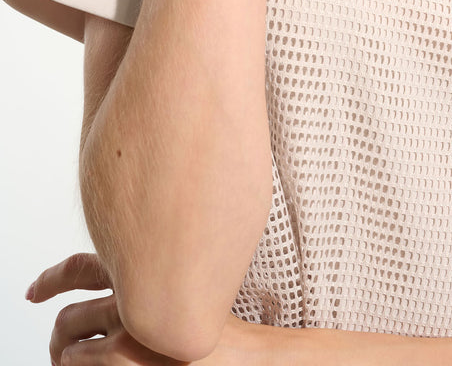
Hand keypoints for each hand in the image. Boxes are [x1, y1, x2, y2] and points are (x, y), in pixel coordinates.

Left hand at [28, 252, 304, 365]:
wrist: (249, 357)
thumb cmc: (222, 334)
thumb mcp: (183, 294)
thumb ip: (152, 284)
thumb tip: (110, 301)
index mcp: (148, 264)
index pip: (82, 264)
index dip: (51, 279)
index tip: (35, 291)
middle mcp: (133, 284)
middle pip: (70, 308)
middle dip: (57, 335)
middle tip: (59, 351)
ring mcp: (127, 318)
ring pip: (67, 333)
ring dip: (63, 355)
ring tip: (71, 365)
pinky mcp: (123, 352)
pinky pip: (77, 361)